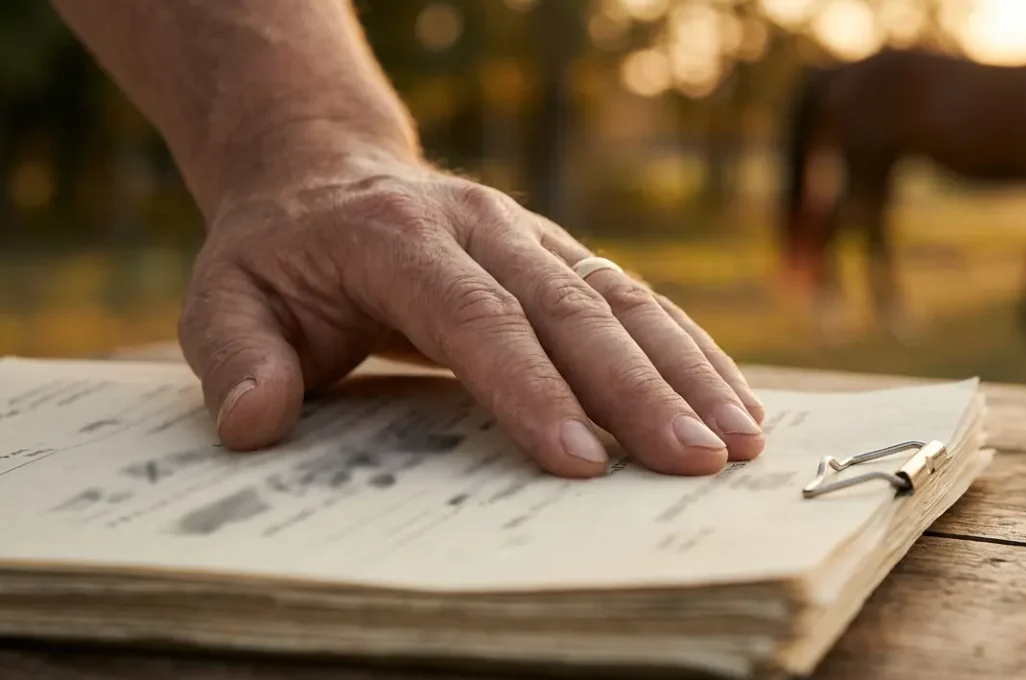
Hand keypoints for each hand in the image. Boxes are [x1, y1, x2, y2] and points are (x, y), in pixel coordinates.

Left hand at [179, 160, 766, 477]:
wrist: (326, 172)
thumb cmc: (278, 254)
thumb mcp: (223, 299)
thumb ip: (237, 359)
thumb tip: (258, 423)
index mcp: (400, 236)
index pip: (479, 318)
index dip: (533, 390)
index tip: (580, 462)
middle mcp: (484, 226)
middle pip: (574, 309)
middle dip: (641, 391)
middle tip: (695, 459)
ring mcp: (533, 236)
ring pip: (625, 299)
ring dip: (688, 370)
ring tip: (739, 439)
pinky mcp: (564, 255)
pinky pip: (638, 299)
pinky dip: (690, 350)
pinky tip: (734, 397)